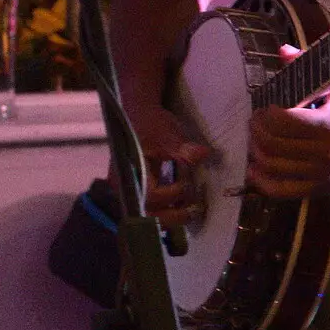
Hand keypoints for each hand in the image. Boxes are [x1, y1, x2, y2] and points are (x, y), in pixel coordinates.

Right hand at [121, 76, 210, 225]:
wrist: (140, 114)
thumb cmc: (151, 122)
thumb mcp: (168, 132)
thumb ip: (183, 148)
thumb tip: (203, 154)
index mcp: (130, 171)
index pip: (149, 196)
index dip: (172, 195)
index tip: (187, 184)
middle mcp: (126, 185)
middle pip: (147, 214)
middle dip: (172, 216)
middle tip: (193, 211)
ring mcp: (130, 189)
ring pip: (149, 214)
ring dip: (171, 216)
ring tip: (192, 209)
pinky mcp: (138, 189)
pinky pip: (151, 207)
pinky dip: (167, 210)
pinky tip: (182, 204)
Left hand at [246, 51, 329, 197]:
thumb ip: (313, 69)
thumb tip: (283, 51)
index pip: (282, 120)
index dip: (266, 112)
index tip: (264, 105)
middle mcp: (325, 154)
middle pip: (273, 143)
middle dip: (257, 129)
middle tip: (256, 120)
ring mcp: (323, 175)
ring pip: (273, 167)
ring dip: (256, 151)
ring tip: (256, 138)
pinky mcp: (322, 190)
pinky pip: (284, 191)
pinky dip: (263, 182)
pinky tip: (255, 169)